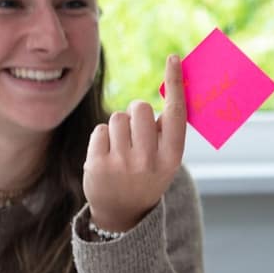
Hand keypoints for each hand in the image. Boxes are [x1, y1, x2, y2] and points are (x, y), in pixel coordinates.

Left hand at [83, 53, 187, 233]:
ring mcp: (122, 164)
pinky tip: (107, 155)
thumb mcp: (166, 159)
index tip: (173, 58)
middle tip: (136, 131)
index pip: (176, 112)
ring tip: (121, 147)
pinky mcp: (98, 164)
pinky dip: (103, 138)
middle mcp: (149, 160)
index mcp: (171, 157)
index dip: (175, 83)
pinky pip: (100, 129)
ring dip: (119, 126)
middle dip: (136, 112)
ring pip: (118, 117)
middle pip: (140, 108)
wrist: (122, 214)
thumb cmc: (147, 176)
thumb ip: (167, 130)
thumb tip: (172, 89)